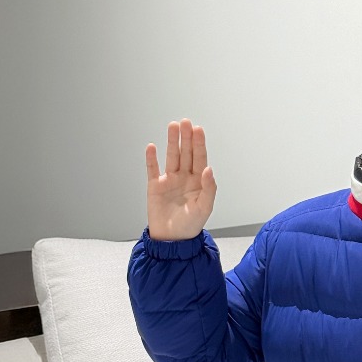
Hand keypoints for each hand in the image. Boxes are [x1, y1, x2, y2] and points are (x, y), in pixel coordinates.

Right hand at [145, 119, 216, 240]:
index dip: (199, 144)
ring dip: (171, 142)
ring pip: (171, 156)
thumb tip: (209, 169)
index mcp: (198, 181)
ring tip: (172, 126)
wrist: (172, 239)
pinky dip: (151, 158)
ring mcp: (169, 180)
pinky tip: (152, 146)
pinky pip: (152, 169)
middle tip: (185, 122)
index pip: (199, 158)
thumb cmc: (191, 224)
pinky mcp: (155, 186)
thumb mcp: (205, 207)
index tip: (198, 130)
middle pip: (185, 153)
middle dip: (186, 138)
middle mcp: (184, 177)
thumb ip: (209, 188)